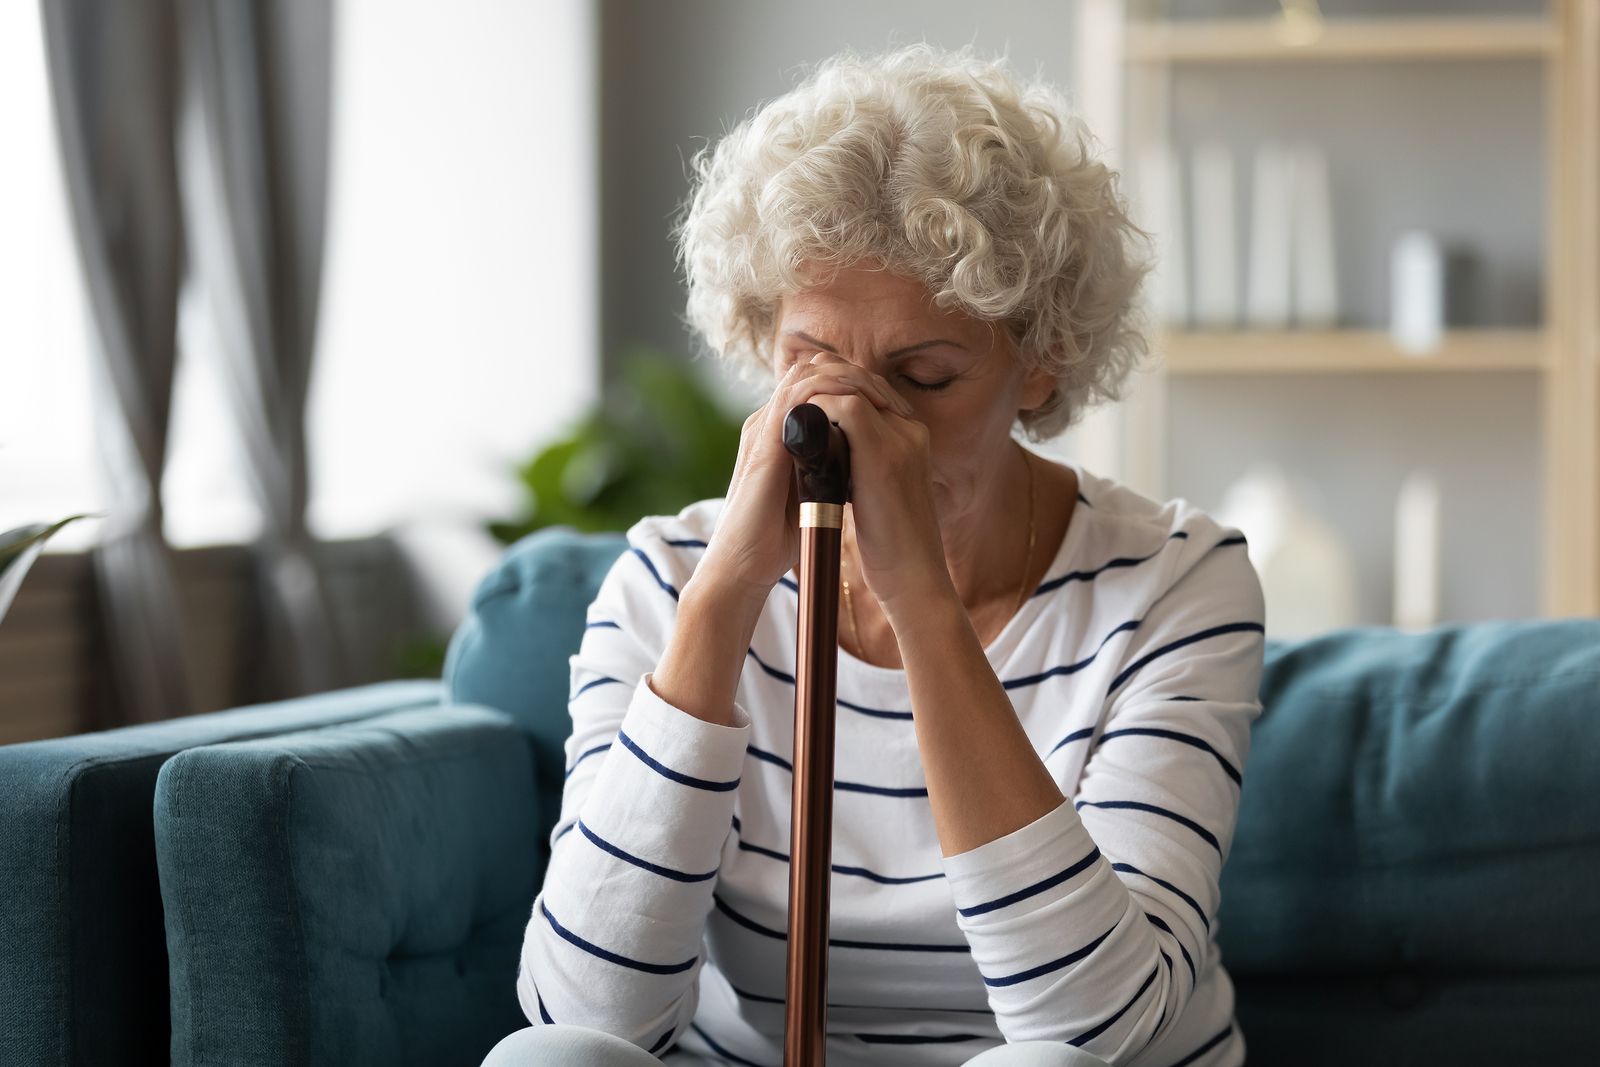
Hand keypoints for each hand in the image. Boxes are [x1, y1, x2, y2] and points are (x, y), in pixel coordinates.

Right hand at [697, 351, 915, 603]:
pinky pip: (796, 395)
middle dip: (857, 374)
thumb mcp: (814, 492)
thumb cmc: (777, 536)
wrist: (743, 563)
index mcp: (782, 433)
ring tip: (879, 395)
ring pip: (807, 374)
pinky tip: (858, 404)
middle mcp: (770, 422)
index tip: (893, 404)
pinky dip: (830, 390)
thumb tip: (863, 462)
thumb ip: (830, 469)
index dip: (856, 386)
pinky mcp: (763, 440)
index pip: (819, 386)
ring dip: (848, 377)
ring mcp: (763, 427)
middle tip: (890, 396)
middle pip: (814, 370)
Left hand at [795, 351, 951, 614]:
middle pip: (861, 379)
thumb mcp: (880, 496)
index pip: (870, 391)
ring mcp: (901, 437)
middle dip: (822, 381)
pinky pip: (846, 407)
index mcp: (911, 438)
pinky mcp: (884, 452)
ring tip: (787, 410)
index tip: (802, 404)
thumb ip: (862, 468)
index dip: (833, 388)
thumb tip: (828, 455)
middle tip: (788, 398)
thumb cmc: (893, 548)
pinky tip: (795, 427)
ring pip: (852, 386)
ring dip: (815, 393)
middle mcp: (910, 430)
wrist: (914, 579)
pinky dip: (816, 410)